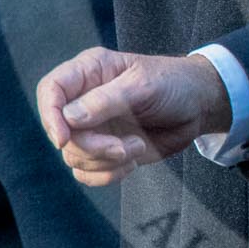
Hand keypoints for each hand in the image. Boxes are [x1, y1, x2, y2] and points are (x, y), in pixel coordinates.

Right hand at [37, 48, 232, 184]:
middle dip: (92, 147)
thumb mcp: (143, 86)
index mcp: (89, 72)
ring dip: (105, 161)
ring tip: (136, 146)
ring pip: (73, 157)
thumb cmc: (173, 84)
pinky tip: (132, 160)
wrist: (198, 107)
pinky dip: (108, 174)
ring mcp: (93, 128)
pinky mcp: (103, 151)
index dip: (50, 116)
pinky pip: (86, 173)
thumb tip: (69, 118)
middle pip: (61, 132)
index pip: (50, 91)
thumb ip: (106, 100)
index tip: (64, 138)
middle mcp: (84, 100)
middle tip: (123, 147)